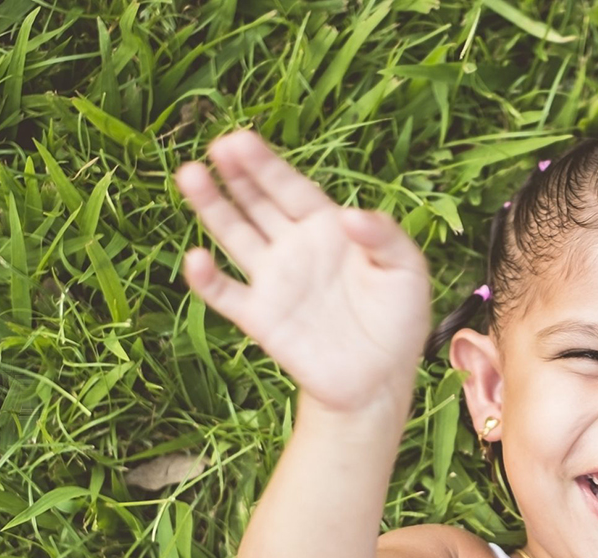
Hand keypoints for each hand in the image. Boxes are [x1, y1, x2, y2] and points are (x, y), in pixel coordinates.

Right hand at [174, 129, 432, 413]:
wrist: (380, 379)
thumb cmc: (398, 319)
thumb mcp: (407, 270)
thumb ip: (385, 236)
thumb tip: (351, 213)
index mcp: (327, 228)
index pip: (291, 188)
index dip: (266, 165)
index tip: (240, 139)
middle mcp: (294, 247)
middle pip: (257, 202)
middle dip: (237, 175)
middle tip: (217, 147)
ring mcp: (273, 280)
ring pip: (233, 235)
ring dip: (212, 207)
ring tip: (190, 175)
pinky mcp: (260, 317)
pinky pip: (226, 293)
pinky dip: (207, 278)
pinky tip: (197, 258)